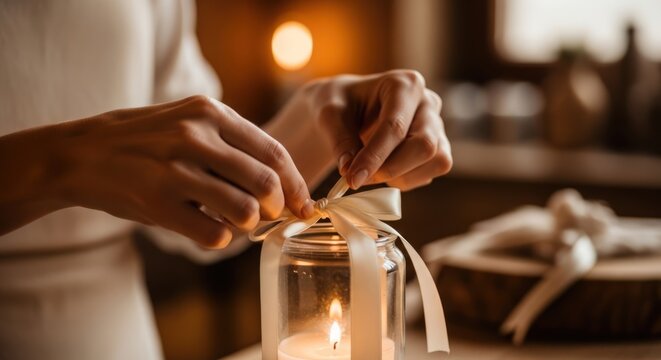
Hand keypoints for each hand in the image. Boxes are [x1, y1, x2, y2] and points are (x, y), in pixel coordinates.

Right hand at [0, 96, 312, 246]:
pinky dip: (219, 238)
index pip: (273, 152)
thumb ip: (232, 144)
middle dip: (276, 208)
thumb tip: (281, 185)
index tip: (304, 203)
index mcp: (210, 113)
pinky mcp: (157, 203)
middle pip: (266, 183)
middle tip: (268, 215)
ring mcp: (175, 170)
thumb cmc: (145, 141)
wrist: (80, 153)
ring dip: (247, 224)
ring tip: (233, 221)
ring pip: (245, 211)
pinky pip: (214, 234)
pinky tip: (205, 228)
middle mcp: (195, 136)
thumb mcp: (188, 121)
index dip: (296, 183)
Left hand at [306, 70, 451, 189]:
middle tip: (359, 178)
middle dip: (391, 169)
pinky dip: (406, 180)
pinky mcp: (438, 147)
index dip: (374, 156)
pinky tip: (383, 171)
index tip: (352, 178)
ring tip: (372, 173)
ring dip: (401, 176)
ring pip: (436, 161)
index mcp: (404, 84)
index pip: (395, 126)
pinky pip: (431, 173)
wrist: (347, 109)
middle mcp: (427, 102)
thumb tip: (351, 170)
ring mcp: (437, 125)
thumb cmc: (340, 105)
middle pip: (424, 145)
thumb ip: (340, 140)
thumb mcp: (329, 115)